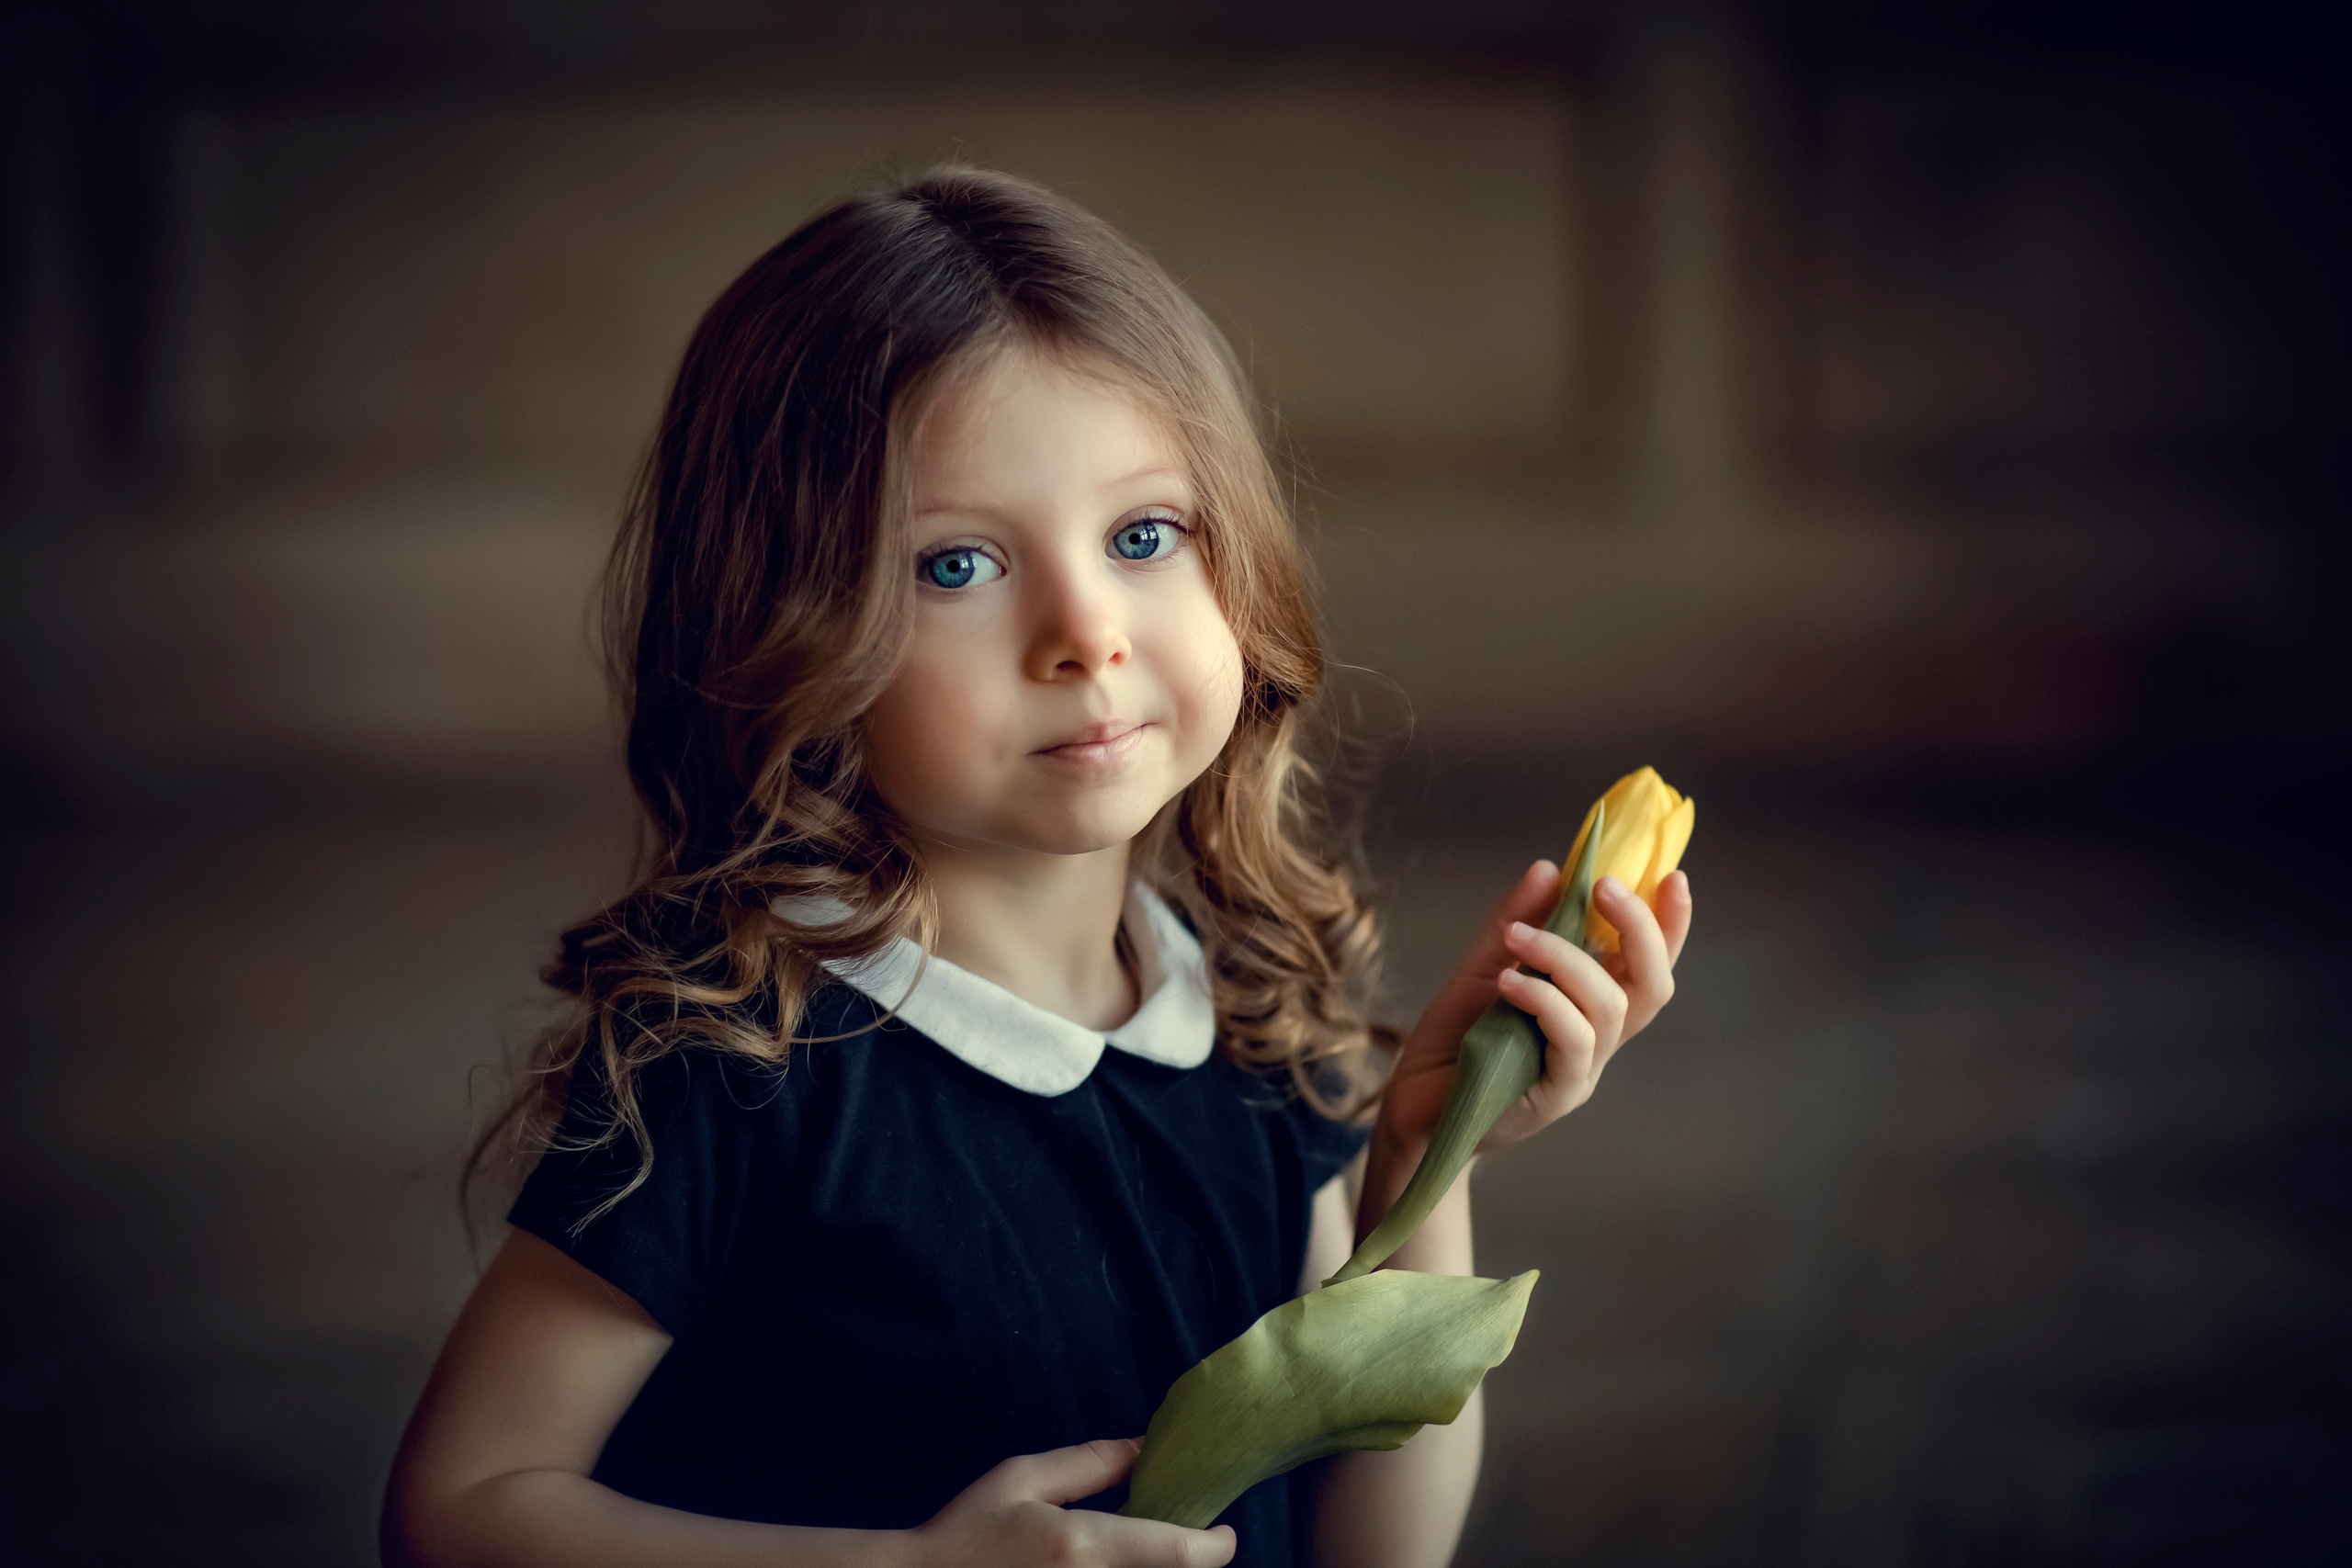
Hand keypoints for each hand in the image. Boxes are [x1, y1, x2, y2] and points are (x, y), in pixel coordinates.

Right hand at [909, 1438, 1235, 1566]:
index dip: (1217, 1545)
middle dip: (1185, 1561)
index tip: (1223, 1532)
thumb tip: (1146, 1448)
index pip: (1180, 1554)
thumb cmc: (967, 1533)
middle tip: (1177, 1538)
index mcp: (1082, 1546)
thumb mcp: (1023, 1479)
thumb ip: (1089, 1464)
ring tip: (1137, 1551)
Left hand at [1379, 859, 1691, 1160]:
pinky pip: (1572, 1040)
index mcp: (1590, 1006)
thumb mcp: (1484, 965)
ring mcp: (1582, 1070)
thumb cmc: (1454, 1038)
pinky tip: (1507, 982)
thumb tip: (1549, 869)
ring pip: (1610, 1007)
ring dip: (1566, 958)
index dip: (1670, 925)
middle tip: (1603, 885)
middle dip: (1639, 928)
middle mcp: (1598, 1038)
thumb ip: (1516, 922)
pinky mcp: (1557, 1095)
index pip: (1648, 965)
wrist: (1414, 1101)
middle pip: (1653, 986)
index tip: (1671, 878)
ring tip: (1515, 937)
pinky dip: (1545, 1000)